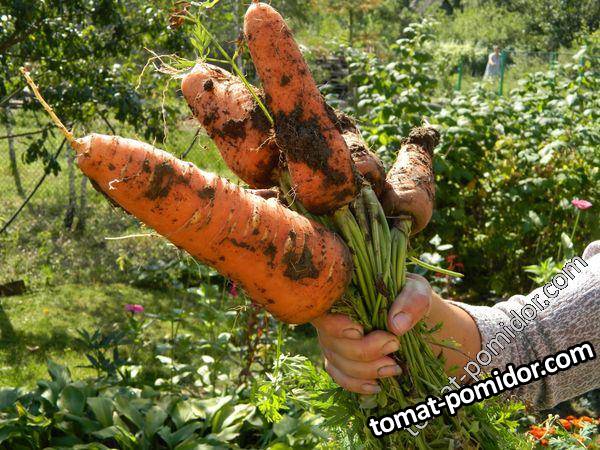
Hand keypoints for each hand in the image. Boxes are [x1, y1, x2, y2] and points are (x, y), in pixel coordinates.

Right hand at [312, 274, 431, 393]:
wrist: (413, 317)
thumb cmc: (410, 298)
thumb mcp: (418, 292)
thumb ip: (411, 302)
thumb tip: (396, 326)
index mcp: (342, 295)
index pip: (323, 312)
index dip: (335, 325)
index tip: (359, 330)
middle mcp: (331, 319)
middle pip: (332, 342)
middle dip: (363, 350)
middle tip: (394, 344)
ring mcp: (333, 342)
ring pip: (338, 363)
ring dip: (366, 370)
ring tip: (394, 367)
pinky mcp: (340, 361)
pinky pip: (341, 378)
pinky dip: (357, 385)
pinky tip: (377, 385)